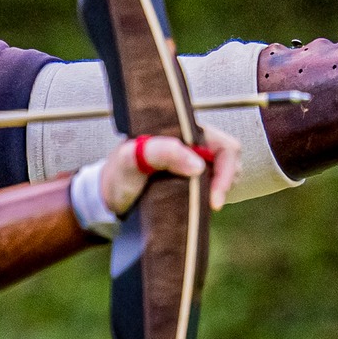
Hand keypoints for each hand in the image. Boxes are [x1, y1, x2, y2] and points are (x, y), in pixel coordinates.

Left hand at [102, 127, 241, 214]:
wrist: (108, 198)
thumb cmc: (117, 175)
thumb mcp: (130, 159)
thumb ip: (161, 153)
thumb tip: (198, 164)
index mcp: (183, 132)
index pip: (225, 146)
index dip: (227, 171)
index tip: (215, 200)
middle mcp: (193, 145)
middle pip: (229, 161)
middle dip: (225, 183)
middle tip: (210, 205)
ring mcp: (194, 163)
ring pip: (224, 175)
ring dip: (218, 191)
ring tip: (199, 205)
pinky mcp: (193, 181)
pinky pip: (213, 188)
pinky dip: (211, 198)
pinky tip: (196, 207)